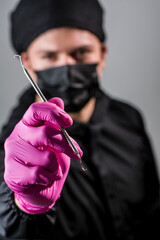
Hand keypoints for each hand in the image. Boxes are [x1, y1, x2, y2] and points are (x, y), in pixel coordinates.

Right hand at [4, 98, 81, 213]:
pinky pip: (39, 174)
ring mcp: (12, 155)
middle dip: (65, 145)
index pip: (36, 110)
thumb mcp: (57, 141)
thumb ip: (56, 122)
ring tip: (52, 169)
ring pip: (46, 157)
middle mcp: (17, 136)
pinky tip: (45, 178)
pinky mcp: (12, 173)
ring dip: (56, 166)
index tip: (68, 122)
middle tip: (75, 152)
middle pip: (45, 133)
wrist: (41, 188)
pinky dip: (49, 178)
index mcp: (27, 125)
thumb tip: (58, 100)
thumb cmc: (49, 162)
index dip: (54, 113)